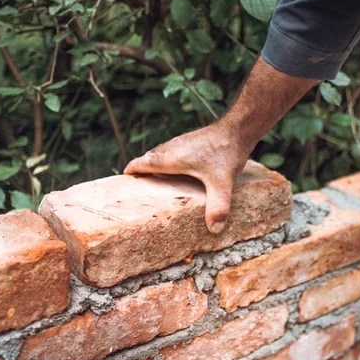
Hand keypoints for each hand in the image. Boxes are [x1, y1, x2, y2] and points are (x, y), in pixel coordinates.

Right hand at [123, 122, 250, 233]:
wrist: (238, 129)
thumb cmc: (226, 153)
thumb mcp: (222, 183)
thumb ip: (218, 206)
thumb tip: (214, 230)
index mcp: (169, 158)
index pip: (140, 164)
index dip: (130, 172)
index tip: (121, 184)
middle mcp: (170, 148)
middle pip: (148, 160)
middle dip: (140, 172)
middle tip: (136, 190)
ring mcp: (180, 143)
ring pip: (159, 154)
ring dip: (153, 165)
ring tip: (154, 183)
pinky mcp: (190, 141)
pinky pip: (171, 152)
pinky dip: (167, 161)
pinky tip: (179, 173)